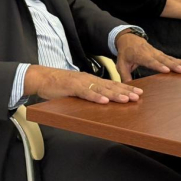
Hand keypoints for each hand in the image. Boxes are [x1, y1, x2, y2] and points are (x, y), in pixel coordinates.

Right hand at [23, 66, 142, 104]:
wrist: (42, 78)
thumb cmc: (59, 85)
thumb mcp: (78, 88)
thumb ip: (89, 93)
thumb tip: (102, 100)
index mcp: (91, 80)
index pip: (112, 84)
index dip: (125, 88)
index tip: (138, 92)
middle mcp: (89, 80)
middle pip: (110, 86)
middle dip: (125, 91)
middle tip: (138, 96)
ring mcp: (81, 83)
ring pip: (101, 89)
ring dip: (114, 95)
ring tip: (126, 99)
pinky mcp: (72, 88)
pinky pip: (86, 93)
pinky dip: (95, 97)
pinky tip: (104, 101)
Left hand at [115, 31, 180, 81]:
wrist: (129, 38)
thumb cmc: (125, 53)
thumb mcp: (121, 64)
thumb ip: (124, 75)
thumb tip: (128, 87)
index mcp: (140, 56)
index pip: (150, 61)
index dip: (158, 66)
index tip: (167, 70)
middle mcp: (151, 54)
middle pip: (164, 60)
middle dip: (174, 65)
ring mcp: (158, 53)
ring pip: (171, 58)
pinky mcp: (162, 54)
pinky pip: (173, 58)